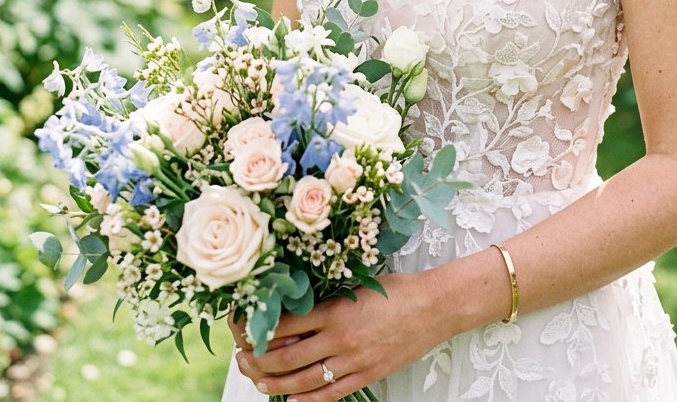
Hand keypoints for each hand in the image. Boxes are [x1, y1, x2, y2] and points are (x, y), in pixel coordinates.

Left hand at [228, 272, 449, 399]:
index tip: (245, 330)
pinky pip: (330, 394)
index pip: (286, 325)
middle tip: (242, 360)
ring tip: (258, 380)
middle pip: (287, 357)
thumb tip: (293, 312)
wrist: (434, 307)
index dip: (260, 331)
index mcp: (336, 310)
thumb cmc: (397, 290)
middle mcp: (341, 339)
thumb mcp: (358, 285)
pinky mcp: (367, 376)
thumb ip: (327, 300)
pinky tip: (290, 398)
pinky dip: (306, 399)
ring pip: (304, 381)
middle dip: (259, 361)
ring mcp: (354, 361)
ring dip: (275, 383)